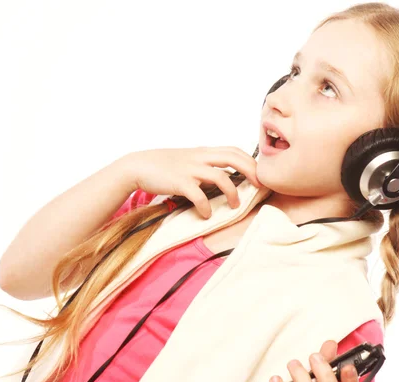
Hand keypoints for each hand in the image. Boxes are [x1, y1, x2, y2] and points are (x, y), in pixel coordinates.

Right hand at [123, 147, 261, 218]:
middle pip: (234, 158)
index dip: (250, 161)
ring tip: (235, 206)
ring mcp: (190, 169)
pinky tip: (207, 214)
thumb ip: (205, 164)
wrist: (138, 166)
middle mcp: (200, 158)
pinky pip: (199, 196)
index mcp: (203, 152)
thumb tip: (223, 176)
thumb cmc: (163, 166)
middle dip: (251, 172)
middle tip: (259, 187)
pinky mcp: (180, 182)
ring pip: (221, 177)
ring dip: (232, 193)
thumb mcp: (188, 160)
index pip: (234, 150)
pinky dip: (206, 207)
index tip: (260, 174)